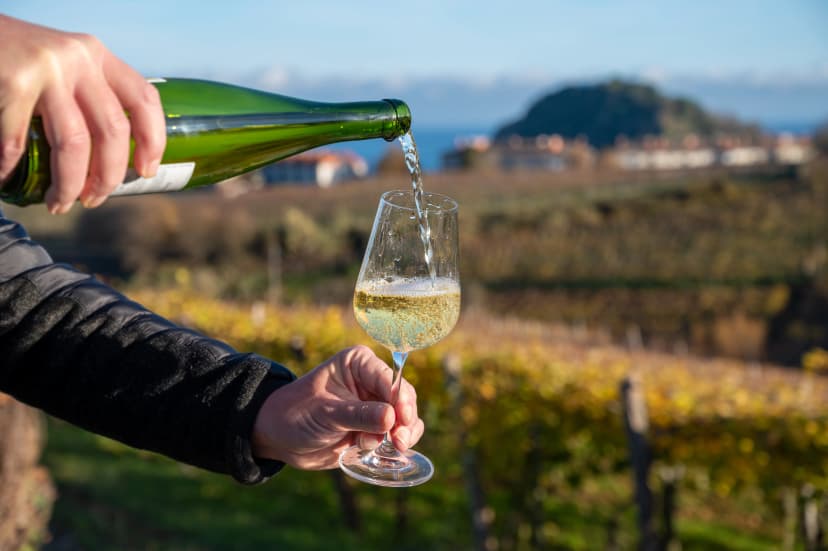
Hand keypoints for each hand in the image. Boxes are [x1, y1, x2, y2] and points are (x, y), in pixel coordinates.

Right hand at [0, 15, 165, 212]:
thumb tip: (112, 157)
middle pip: (113, 131)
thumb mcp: (64, 66)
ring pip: (74, 143)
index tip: (146, 172)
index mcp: (98, 57)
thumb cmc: (15, 57)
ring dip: (69, 183)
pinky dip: (11, 166)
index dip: (153, 140)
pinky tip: (7, 176)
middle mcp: (80, 60)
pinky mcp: (14, 81)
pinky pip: (18, 140)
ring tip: (59, 203)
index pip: (144, 99)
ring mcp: (48, 69)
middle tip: (93, 199)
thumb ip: (88, 94)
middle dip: (107, 176)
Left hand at [252, 345, 425, 469]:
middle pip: (403, 398)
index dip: (400, 399)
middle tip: (399, 441)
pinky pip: (398, 434)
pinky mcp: (376, 427)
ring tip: (390, 448)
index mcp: (359, 363)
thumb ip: (358, 415)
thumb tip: (391, 418)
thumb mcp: (325, 413)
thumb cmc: (296, 414)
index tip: (401, 420)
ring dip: (401, 435)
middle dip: (404, 420)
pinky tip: (386, 453)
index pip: (389, 378)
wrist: (281, 438)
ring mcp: (375, 404)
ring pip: (406, 418)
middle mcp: (371, 380)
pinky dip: (397, 445)